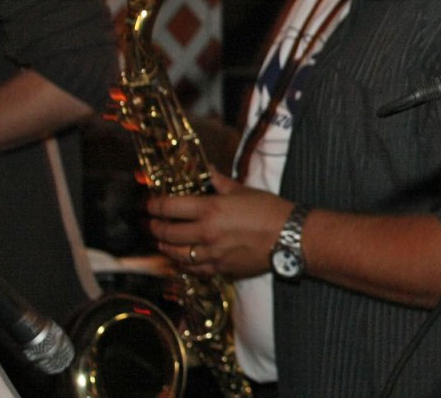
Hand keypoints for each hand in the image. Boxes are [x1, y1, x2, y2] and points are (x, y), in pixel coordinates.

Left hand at [147, 169, 292, 278]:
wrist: (290, 236)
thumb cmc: (269, 209)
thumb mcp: (243, 190)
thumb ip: (219, 183)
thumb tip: (207, 171)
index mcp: (210, 209)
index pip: (170, 207)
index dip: (155, 205)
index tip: (150, 204)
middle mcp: (205, 233)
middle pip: (167, 232)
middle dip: (155, 227)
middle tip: (153, 222)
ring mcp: (211, 253)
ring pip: (176, 254)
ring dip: (165, 247)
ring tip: (162, 241)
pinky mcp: (220, 269)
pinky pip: (193, 269)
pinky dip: (183, 264)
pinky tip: (181, 260)